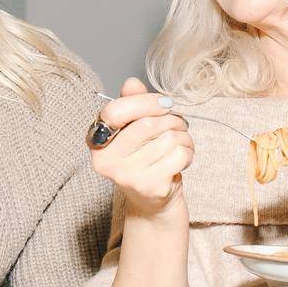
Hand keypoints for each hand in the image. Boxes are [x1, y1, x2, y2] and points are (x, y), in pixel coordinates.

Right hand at [89, 78, 193, 218]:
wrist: (152, 203)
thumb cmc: (144, 159)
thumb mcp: (134, 129)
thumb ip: (132, 104)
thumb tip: (132, 83)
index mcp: (98, 142)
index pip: (116, 112)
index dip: (145, 102)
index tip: (164, 103)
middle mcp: (106, 161)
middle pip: (148, 124)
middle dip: (172, 119)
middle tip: (179, 124)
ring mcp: (127, 176)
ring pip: (169, 138)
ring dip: (184, 137)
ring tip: (180, 144)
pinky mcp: (150, 186)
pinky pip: (179, 154)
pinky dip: (188, 152)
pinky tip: (182, 159)